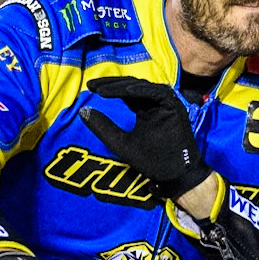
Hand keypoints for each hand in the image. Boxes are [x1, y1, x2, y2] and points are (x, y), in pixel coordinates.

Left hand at [80, 77, 212, 198]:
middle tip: (92, 85)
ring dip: (122, 86)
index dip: (107, 89)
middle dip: (111, 84)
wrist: (176, 175)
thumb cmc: (152, 161)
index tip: (88, 88)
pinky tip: (125, 90)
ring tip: (103, 90)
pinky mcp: (174, 105)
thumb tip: (83, 111)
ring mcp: (166, 102)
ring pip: (141, 87)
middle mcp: (155, 102)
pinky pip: (155, 93)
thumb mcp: (120, 143)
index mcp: (144, 108)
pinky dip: (140, 90)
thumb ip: (103, 128)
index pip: (124, 92)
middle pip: (131, 85)